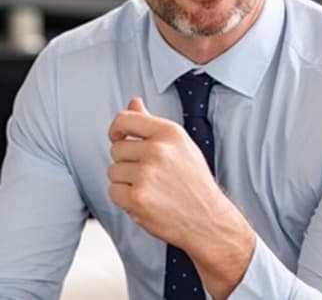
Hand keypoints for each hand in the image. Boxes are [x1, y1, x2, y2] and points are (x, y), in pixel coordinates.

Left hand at [108, 97, 223, 247]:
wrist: (208, 219)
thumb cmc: (194, 181)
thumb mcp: (179, 144)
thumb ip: (151, 123)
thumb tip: (133, 103)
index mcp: (169, 132)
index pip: (125, 119)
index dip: (116, 129)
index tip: (118, 136)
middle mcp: (158, 150)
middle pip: (116, 148)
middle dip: (126, 161)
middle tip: (147, 173)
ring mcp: (147, 174)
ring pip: (113, 171)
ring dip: (125, 181)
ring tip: (150, 187)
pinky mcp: (137, 197)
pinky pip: (113, 191)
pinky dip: (124, 199)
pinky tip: (145, 200)